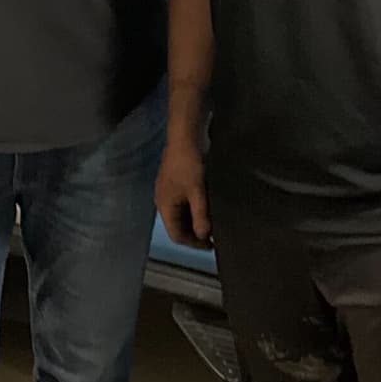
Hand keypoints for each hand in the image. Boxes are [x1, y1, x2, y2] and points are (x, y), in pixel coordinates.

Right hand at [155, 132, 209, 247]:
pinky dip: (197, 210)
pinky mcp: (179, 183)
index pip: (176, 235)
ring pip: (183, 215)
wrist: (186, 135)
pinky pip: (186, 204)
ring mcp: (171, 192)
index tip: (212, 246)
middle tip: (216, 238)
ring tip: (215, 225)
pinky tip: (210, 209)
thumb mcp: (197, 191)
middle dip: (196, 234)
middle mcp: (165, 201)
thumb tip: (204, 236)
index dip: (194, 243)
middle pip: (179, 226)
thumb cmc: (189, 163)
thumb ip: (200, 215)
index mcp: (164, 206)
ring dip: (197, 221)